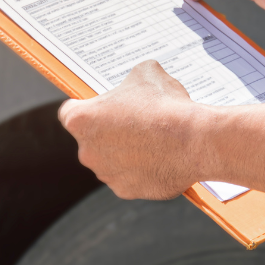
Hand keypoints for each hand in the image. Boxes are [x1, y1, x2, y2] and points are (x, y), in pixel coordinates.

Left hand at [58, 61, 201, 199]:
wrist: (194, 140)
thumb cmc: (166, 106)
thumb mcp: (146, 73)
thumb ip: (131, 79)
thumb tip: (137, 80)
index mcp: (81, 120)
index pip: (70, 112)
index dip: (88, 107)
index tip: (102, 107)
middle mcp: (87, 151)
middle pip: (91, 139)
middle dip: (109, 131)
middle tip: (136, 121)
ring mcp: (106, 174)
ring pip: (110, 160)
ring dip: (125, 152)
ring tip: (153, 139)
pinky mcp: (126, 191)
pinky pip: (129, 178)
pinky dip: (141, 170)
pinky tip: (160, 157)